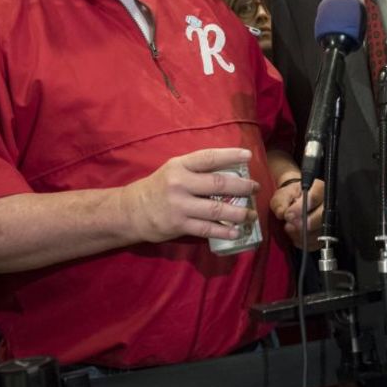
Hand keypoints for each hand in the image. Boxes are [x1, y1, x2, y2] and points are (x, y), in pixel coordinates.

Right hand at [120, 148, 259, 243]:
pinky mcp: (179, 225)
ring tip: (251, 214)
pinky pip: (207, 229)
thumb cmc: (159, 187)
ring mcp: (179, 205)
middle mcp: (180, 183)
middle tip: (255, 188)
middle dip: (242, 187)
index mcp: (180, 165)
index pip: (209, 157)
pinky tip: (236, 231)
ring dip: (238, 213)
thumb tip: (230, 170)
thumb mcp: (173, 170)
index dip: (230, 155)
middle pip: (218, 184)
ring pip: (216, 209)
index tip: (248, 156)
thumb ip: (197, 169)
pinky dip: (224, 230)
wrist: (131, 211)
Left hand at [270, 178, 324, 250]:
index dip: (301, 208)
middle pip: (322, 216)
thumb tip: (283, 213)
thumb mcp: (282, 195)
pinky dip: (304, 242)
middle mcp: (328, 204)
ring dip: (302, 235)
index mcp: (319, 188)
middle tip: (289, 225)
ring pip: (320, 231)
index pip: (315, 197)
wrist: (295, 202)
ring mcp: (329, 220)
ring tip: (289, 229)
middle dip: (304, 224)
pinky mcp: (325, 234)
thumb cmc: (290, 196)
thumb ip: (281, 202)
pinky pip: (317, 243)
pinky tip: (295, 237)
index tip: (288, 215)